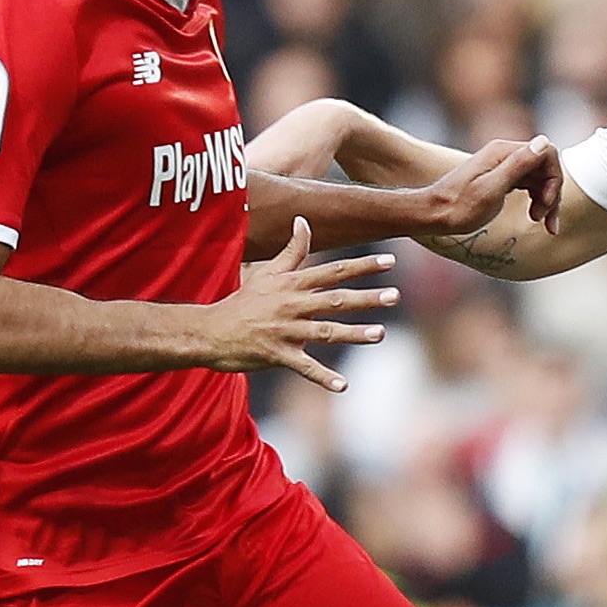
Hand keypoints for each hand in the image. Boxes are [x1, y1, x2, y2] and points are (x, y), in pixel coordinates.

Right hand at [200, 219, 397, 388]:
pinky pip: (304, 367)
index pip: (333, 271)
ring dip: (353, 333)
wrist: (210, 331)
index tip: (390, 261)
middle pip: (334, 299)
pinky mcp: (277, 355)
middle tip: (395, 295)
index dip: (362, 266)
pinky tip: (343, 386)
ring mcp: (285, 331)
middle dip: (366, 297)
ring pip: (325, 331)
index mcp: (292, 284)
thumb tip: (303, 220)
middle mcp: (292, 305)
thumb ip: (291, 250)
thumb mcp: (266, 272)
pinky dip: (323, 377)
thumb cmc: (244, 301)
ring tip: (381, 334)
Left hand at [421, 136, 561, 235]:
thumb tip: (544, 141)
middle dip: (551, 193)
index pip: (548, 154)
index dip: (553, 179)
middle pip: (545, 167)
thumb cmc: (459, 207)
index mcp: (503, 151)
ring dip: (546, 200)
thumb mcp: (492, 189)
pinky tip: (534, 216)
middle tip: (541, 219)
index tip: (544, 203)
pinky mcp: (500, 178)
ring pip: (539, 178)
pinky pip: (528, 184)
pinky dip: (536, 200)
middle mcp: (504, 154)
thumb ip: (518, 164)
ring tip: (539, 222)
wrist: (433, 215)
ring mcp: (502, 165)